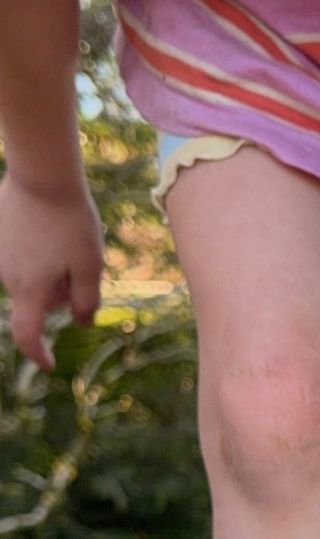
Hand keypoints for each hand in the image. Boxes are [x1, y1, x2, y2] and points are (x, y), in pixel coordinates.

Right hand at [0, 171, 103, 367]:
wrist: (42, 175)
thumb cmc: (70, 220)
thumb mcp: (91, 264)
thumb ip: (88, 300)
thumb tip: (82, 323)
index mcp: (30, 289)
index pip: (27, 335)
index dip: (38, 354)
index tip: (49, 363)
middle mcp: (6, 276)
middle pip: (36, 300)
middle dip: (58, 292)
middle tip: (80, 262)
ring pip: (28, 276)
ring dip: (47, 268)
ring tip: (65, 235)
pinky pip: (18, 254)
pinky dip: (35, 250)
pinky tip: (48, 225)